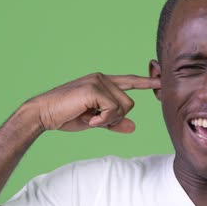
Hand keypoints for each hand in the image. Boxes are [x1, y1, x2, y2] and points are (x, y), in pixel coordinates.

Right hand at [26, 73, 160, 133]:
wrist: (44, 114)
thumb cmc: (66, 116)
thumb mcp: (95, 121)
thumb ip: (113, 121)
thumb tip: (133, 127)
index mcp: (102, 82)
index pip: (129, 81)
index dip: (146, 82)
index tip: (162, 80)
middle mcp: (102, 78)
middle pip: (129, 103)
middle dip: (115, 117)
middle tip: (95, 120)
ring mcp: (99, 81)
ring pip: (123, 107)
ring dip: (109, 119)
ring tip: (90, 118)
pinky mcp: (94, 88)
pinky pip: (113, 110)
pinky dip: (103, 120)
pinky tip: (88, 118)